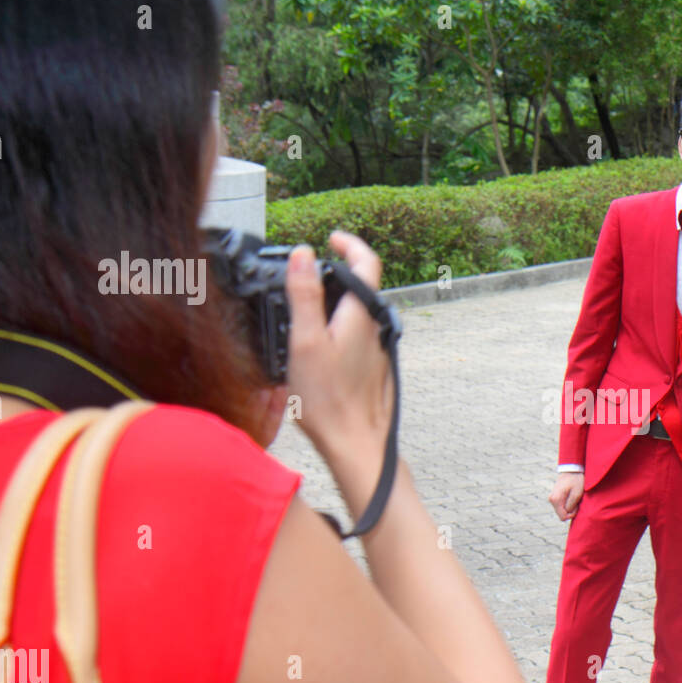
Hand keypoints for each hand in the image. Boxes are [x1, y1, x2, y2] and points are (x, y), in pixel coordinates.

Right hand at [285, 231, 390, 471]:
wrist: (355, 443)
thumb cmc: (329, 400)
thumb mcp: (305, 340)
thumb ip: (304, 294)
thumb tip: (304, 253)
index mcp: (361, 314)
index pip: (367, 262)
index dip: (350, 243)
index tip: (331, 238)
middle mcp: (376, 328)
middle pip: (361, 286)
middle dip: (337, 272)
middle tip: (308, 272)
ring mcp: (377, 348)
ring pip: (358, 312)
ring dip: (335, 301)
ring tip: (304, 309)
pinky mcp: (373, 366)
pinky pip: (357, 334)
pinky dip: (338, 326)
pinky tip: (315, 345)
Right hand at [549, 472, 583, 520]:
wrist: (571, 469)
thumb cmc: (576, 480)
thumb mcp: (577, 494)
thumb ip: (571, 506)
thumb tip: (567, 513)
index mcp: (556, 499)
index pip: (563, 517)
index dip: (572, 514)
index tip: (577, 505)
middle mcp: (551, 500)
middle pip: (561, 514)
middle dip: (571, 510)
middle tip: (576, 501)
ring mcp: (552, 498)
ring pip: (562, 510)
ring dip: (569, 507)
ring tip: (574, 497)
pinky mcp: (554, 497)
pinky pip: (561, 506)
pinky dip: (567, 504)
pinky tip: (571, 496)